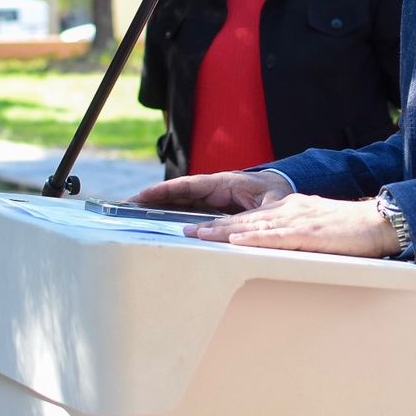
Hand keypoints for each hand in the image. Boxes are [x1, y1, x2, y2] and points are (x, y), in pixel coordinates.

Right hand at [132, 170, 292, 214]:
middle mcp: (214, 188)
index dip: (164, 191)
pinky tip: (159, 221)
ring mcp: (214, 197)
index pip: (188, 186)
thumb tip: (214, 233)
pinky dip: (174, 213)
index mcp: (224, 182)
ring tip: (135, 213)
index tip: (142, 196)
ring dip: (160, 206)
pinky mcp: (216, 207)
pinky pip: (191, 209)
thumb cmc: (278, 194)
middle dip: (153, 198)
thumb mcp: (264, 209)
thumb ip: (241, 221)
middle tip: (127, 207)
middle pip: (178, 193)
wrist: (288, 191)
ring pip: (181, 201)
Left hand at [186, 194, 399, 258]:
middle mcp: (288, 210)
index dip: (221, 224)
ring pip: (253, 227)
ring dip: (223, 232)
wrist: (379, 222)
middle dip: (212, 227)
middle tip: (184, 233)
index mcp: (289, 209)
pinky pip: (275, 237)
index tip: (197, 230)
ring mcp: (297, 220)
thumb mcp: (315, 228)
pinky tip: (236, 241)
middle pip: (243, 220)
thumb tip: (272, 249)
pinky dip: (253, 239)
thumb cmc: (350, 231)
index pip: (248, 217)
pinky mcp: (309, 233)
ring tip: (199, 237)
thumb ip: (292, 235)